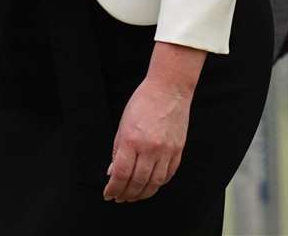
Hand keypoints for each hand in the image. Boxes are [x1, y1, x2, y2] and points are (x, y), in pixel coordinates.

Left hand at [103, 45, 201, 202]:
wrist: (169, 89)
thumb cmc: (143, 102)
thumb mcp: (123, 125)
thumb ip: (118, 151)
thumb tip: (112, 172)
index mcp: (132, 140)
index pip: (121, 174)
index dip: (113, 188)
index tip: (109, 194)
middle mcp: (150, 148)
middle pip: (137, 182)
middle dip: (126, 194)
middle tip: (120, 197)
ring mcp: (166, 150)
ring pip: (154, 183)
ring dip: (142, 194)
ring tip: (134, 195)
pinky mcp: (178, 150)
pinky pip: (168, 175)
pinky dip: (158, 184)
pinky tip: (150, 185)